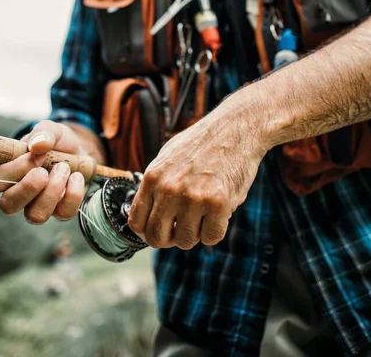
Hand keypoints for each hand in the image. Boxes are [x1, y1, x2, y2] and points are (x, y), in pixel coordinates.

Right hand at [0, 120, 85, 223]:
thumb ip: (44, 133)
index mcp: (9, 172)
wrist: (81, 151)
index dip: (14, 169)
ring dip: (52, 190)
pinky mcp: (61, 210)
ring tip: (63, 167)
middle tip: (44, 170)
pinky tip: (76, 176)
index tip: (33, 154)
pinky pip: (64, 213)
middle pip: (8, 205)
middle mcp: (19, 193)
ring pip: (35, 215)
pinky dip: (73, 194)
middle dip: (28, 187)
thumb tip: (38, 145)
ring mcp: (39, 205)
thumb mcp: (52, 131)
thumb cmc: (58, 142)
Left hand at [128, 93, 265, 249]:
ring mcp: (194, 198)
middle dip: (170, 238)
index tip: (159, 229)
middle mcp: (169, 189)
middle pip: (157, 238)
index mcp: (153, 177)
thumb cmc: (202, 143)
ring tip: (204, 212)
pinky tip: (218, 213)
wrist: (234, 129)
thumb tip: (146, 213)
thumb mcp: (167, 157)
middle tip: (182, 227)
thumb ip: (155, 185)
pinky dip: (215, 230)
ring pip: (186, 241)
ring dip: (196, 232)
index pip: (136, 222)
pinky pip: (212, 237)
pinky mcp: (219, 204)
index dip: (147, 231)